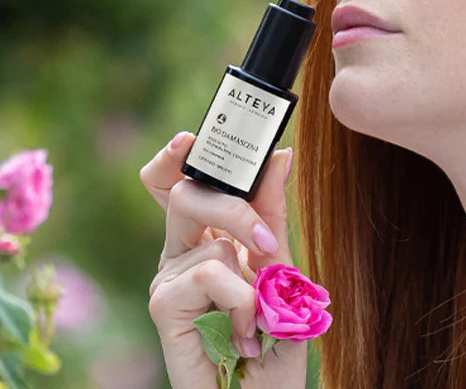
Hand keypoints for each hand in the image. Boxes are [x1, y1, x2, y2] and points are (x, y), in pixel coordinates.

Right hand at [141, 131, 304, 388]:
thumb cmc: (273, 346)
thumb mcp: (283, 274)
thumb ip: (272, 217)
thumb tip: (280, 155)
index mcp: (207, 238)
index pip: (180, 181)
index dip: (181, 155)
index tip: (194, 137)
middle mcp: (181, 252)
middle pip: (185, 191)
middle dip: (234, 205)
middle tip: (267, 244)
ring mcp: (169, 278)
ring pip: (210, 237)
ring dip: (254, 280)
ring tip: (260, 322)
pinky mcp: (164, 305)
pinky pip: (210, 273)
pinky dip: (242, 304)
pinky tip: (245, 337)